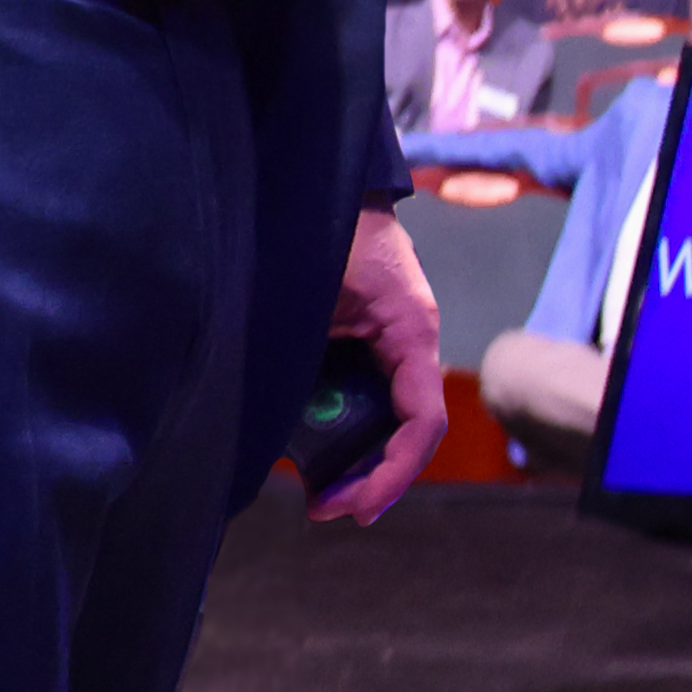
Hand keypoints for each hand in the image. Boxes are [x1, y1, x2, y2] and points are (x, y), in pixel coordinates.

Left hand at [312, 200, 444, 526]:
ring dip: (353, 460)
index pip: (422, 422)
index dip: (393, 474)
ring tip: (312, 492)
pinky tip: (305, 449)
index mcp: (410, 333)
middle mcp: (407, 345)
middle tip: (322, 510)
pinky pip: (364, 398)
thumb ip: (298, 353)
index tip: (353, 508)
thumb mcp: (309, 292)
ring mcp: (388, 345)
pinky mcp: (365, 343)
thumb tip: (269, 426)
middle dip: (368, 479)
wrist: (322, 181)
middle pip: (404, 433)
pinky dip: (340, 430)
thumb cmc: (325, 227)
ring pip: (383, 420)